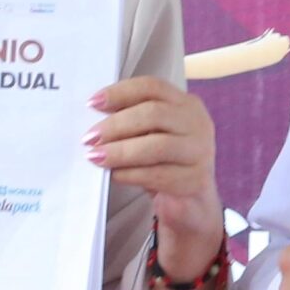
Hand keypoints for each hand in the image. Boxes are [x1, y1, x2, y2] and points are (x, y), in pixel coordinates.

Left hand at [91, 78, 223, 279]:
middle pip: (154, 114)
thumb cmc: (165, 162)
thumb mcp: (152, 135)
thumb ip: (132, 121)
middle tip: (90, 138)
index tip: (92, 103)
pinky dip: (131, 174)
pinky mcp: (195, 180)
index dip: (120, 92)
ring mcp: (200, 151)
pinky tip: (115, 175)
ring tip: (95, 157)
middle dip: (116, 125)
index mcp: (185, 104)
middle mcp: (198, 123)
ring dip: (120, 151)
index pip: (152, 87)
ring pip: (156, 145)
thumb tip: (94, 119)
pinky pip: (157, 174)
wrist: (191, 201)